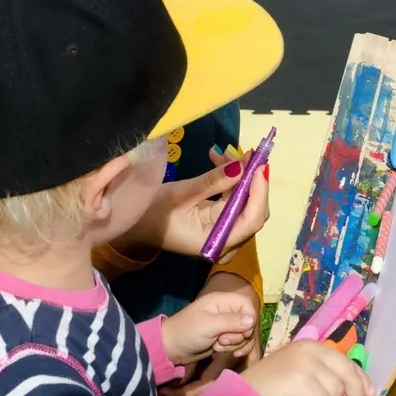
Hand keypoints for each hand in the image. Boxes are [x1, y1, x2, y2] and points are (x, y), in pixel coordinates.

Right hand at [117, 149, 269, 263]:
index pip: (250, 221)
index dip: (259, 193)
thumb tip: (241, 167)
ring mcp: (224, 232)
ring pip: (244, 201)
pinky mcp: (220, 221)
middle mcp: (226, 242)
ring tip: (224, 151)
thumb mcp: (180, 195)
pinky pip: (233, 199)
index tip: (260, 166)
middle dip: (251, 180)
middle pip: (252, 210)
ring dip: (239, 174)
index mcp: (216, 244)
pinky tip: (219, 158)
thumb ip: (212, 182)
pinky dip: (230, 179)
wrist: (135, 225)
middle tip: (246, 153)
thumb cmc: (152, 214)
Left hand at [158, 272, 262, 395]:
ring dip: (234, 344)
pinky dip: (233, 349)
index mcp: (222, 301)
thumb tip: (252, 320)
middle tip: (222, 340)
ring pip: (245, 335)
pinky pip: (238, 343)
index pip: (248, 305)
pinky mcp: (225, 338)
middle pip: (248, 322)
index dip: (249, 320)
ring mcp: (226, 325)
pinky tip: (220, 350)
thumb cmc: (186, 332)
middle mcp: (227, 311)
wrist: (171, 349)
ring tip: (218, 345)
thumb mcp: (208, 325)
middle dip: (239, 336)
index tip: (243, 333)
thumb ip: (230, 322)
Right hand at [241, 341, 373, 395]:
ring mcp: (307, 363)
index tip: (368, 393)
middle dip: (354, 394)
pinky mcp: (302, 380)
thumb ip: (327, 375)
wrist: (244, 395)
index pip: (347, 360)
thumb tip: (363, 390)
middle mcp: (311, 349)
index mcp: (312, 345)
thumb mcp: (302, 373)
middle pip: (349, 373)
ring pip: (337, 392)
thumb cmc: (272, 387)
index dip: (361, 378)